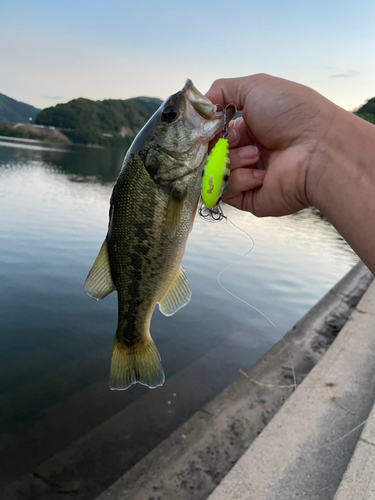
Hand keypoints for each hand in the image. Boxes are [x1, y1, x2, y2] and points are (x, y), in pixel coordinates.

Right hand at [206, 74, 336, 216]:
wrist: (318, 149)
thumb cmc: (293, 114)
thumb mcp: (255, 86)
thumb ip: (222, 90)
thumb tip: (200, 105)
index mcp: (250, 129)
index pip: (214, 133)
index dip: (209, 130)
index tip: (210, 127)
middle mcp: (249, 153)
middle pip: (211, 154)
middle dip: (219, 145)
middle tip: (236, 139)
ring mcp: (249, 177)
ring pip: (216, 172)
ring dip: (232, 160)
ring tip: (256, 154)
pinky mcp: (250, 199)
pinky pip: (226, 192)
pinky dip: (240, 179)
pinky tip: (261, 173)